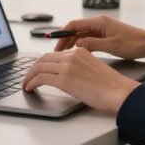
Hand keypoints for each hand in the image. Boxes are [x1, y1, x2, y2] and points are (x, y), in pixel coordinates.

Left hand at [22, 47, 139, 112]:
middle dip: (32, 68)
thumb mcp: (94, 69)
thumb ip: (80, 67)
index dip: (42, 63)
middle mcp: (72, 56)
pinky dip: (32, 82)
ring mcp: (67, 67)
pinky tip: (29, 88)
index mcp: (80, 52)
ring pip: (39, 67)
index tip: (38, 70)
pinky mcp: (64, 79)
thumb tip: (69, 76)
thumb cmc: (111, 86)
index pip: (54, 54)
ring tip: (26, 84)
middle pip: (44, 59)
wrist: (119, 92)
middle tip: (28, 77)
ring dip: (29, 76)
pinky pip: (41, 78)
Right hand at [53, 15, 144, 59]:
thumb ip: (92, 44)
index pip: (74, 25)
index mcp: (99, 22)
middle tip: (57, 52)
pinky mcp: (106, 36)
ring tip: (64, 56)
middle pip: (76, 30)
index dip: (62, 32)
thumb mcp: (111, 46)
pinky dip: (81, 46)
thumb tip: (77, 44)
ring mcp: (102, 30)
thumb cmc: (133, 43)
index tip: (54, 41)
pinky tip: (78, 55)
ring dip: (72, 44)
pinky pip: (89, 40)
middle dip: (65, 40)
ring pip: (81, 35)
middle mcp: (99, 23)